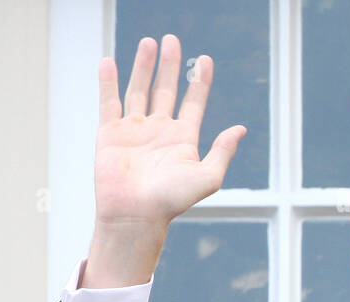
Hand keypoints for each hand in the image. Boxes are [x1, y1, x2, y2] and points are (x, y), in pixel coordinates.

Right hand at [84, 34, 244, 286]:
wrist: (137, 214)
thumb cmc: (173, 201)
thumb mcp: (208, 177)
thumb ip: (223, 152)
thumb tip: (240, 129)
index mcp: (184, 140)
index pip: (194, 103)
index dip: (200, 81)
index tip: (206, 60)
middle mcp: (160, 131)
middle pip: (166, 90)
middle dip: (171, 66)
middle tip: (173, 40)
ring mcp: (135, 130)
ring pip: (140, 90)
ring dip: (144, 66)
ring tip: (149, 42)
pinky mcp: (110, 133)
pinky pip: (110, 101)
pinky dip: (109, 81)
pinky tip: (110, 61)